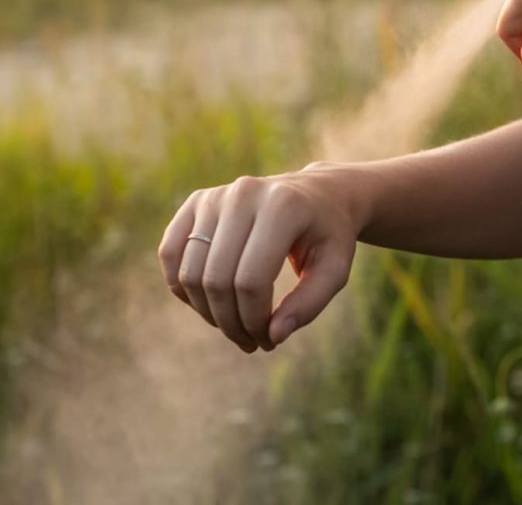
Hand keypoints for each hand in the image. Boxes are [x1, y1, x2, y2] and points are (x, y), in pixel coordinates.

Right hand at [157, 163, 362, 351]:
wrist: (319, 194)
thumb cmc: (329, 236)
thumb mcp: (334, 269)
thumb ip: (309, 304)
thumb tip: (273, 336)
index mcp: (283, 206)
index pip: (251, 279)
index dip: (254, 320)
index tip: (269, 340)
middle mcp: (243, 194)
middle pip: (217, 279)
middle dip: (231, 323)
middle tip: (252, 342)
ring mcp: (215, 195)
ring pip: (190, 272)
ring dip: (207, 312)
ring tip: (236, 327)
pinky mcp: (196, 201)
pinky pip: (170, 253)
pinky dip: (183, 288)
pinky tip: (211, 304)